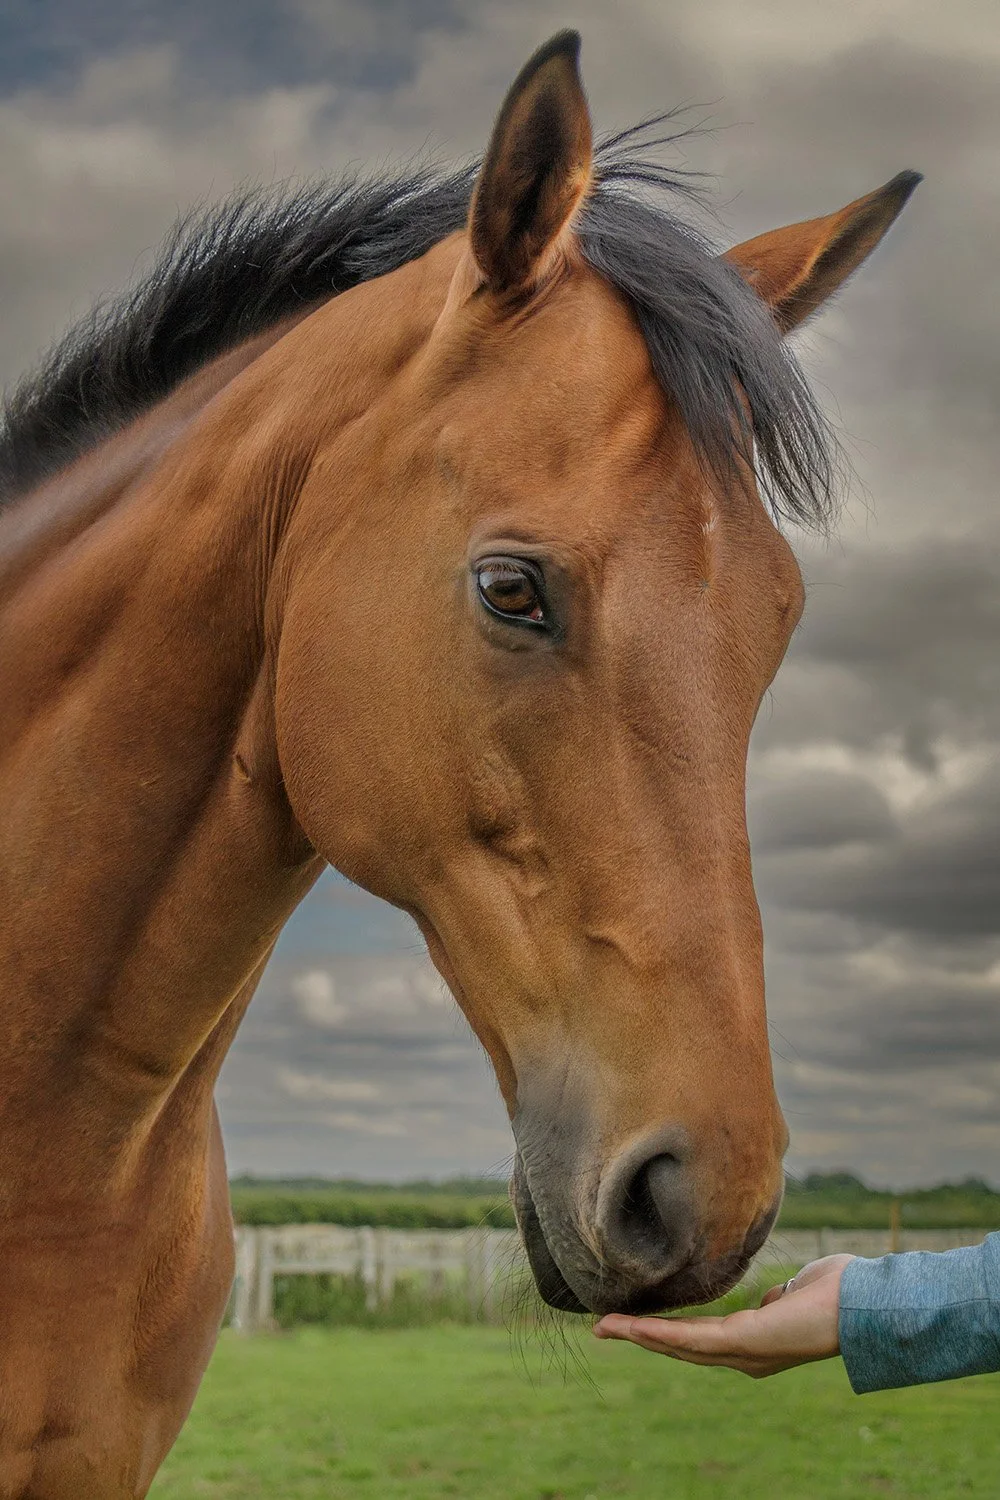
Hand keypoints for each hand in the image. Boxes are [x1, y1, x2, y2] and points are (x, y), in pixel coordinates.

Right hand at [592, 1254, 853, 1377]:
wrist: (863, 1301)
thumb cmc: (838, 1290)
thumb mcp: (796, 1292)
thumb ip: (778, 1297)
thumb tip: (771, 1297)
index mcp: (754, 1342)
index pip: (699, 1338)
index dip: (666, 1332)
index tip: (635, 1323)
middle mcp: (745, 1356)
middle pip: (680, 1347)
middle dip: (640, 1336)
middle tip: (603, 1328)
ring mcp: (743, 1353)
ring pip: (679, 1346)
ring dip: (639, 1335)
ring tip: (604, 1327)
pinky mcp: (744, 1343)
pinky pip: (693, 1339)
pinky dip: (660, 1334)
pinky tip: (634, 1327)